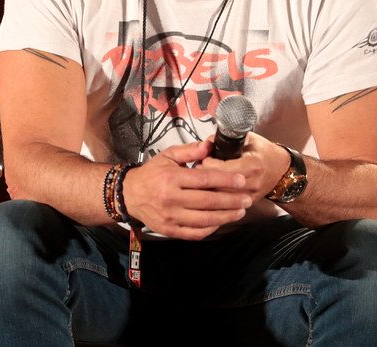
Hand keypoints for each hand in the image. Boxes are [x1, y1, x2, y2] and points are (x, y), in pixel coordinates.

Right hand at [123, 140, 252, 239]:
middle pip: (208, 201)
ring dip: (226, 216)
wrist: (129, 194)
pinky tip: (222, 222)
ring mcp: (170, 217)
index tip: (241, 180)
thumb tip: (211, 145)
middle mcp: (171, 198)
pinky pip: (195, 233)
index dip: (226, 180)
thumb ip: (190, 150)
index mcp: (172, 178)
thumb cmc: (152, 173)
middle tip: (247, 199)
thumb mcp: (168, 155)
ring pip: (205, 219)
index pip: (204, 180)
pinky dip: (211, 228)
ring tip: (240, 211)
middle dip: (231, 201)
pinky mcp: (170, 230)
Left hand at [200, 132, 290, 201]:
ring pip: (219, 197)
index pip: (219, 168)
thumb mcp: (249, 139)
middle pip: (217, 184)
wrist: (281, 171)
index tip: (203, 157)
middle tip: (199, 167)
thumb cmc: (264, 153)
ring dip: (208, 188)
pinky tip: (213, 189)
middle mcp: (251, 182)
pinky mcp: (247, 204)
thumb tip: (207, 142)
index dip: (206, 161)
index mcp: (252, 164)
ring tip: (204, 178)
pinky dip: (217, 197)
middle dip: (204, 175)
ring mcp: (249, 196)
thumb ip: (228, 139)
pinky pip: (226, 205)